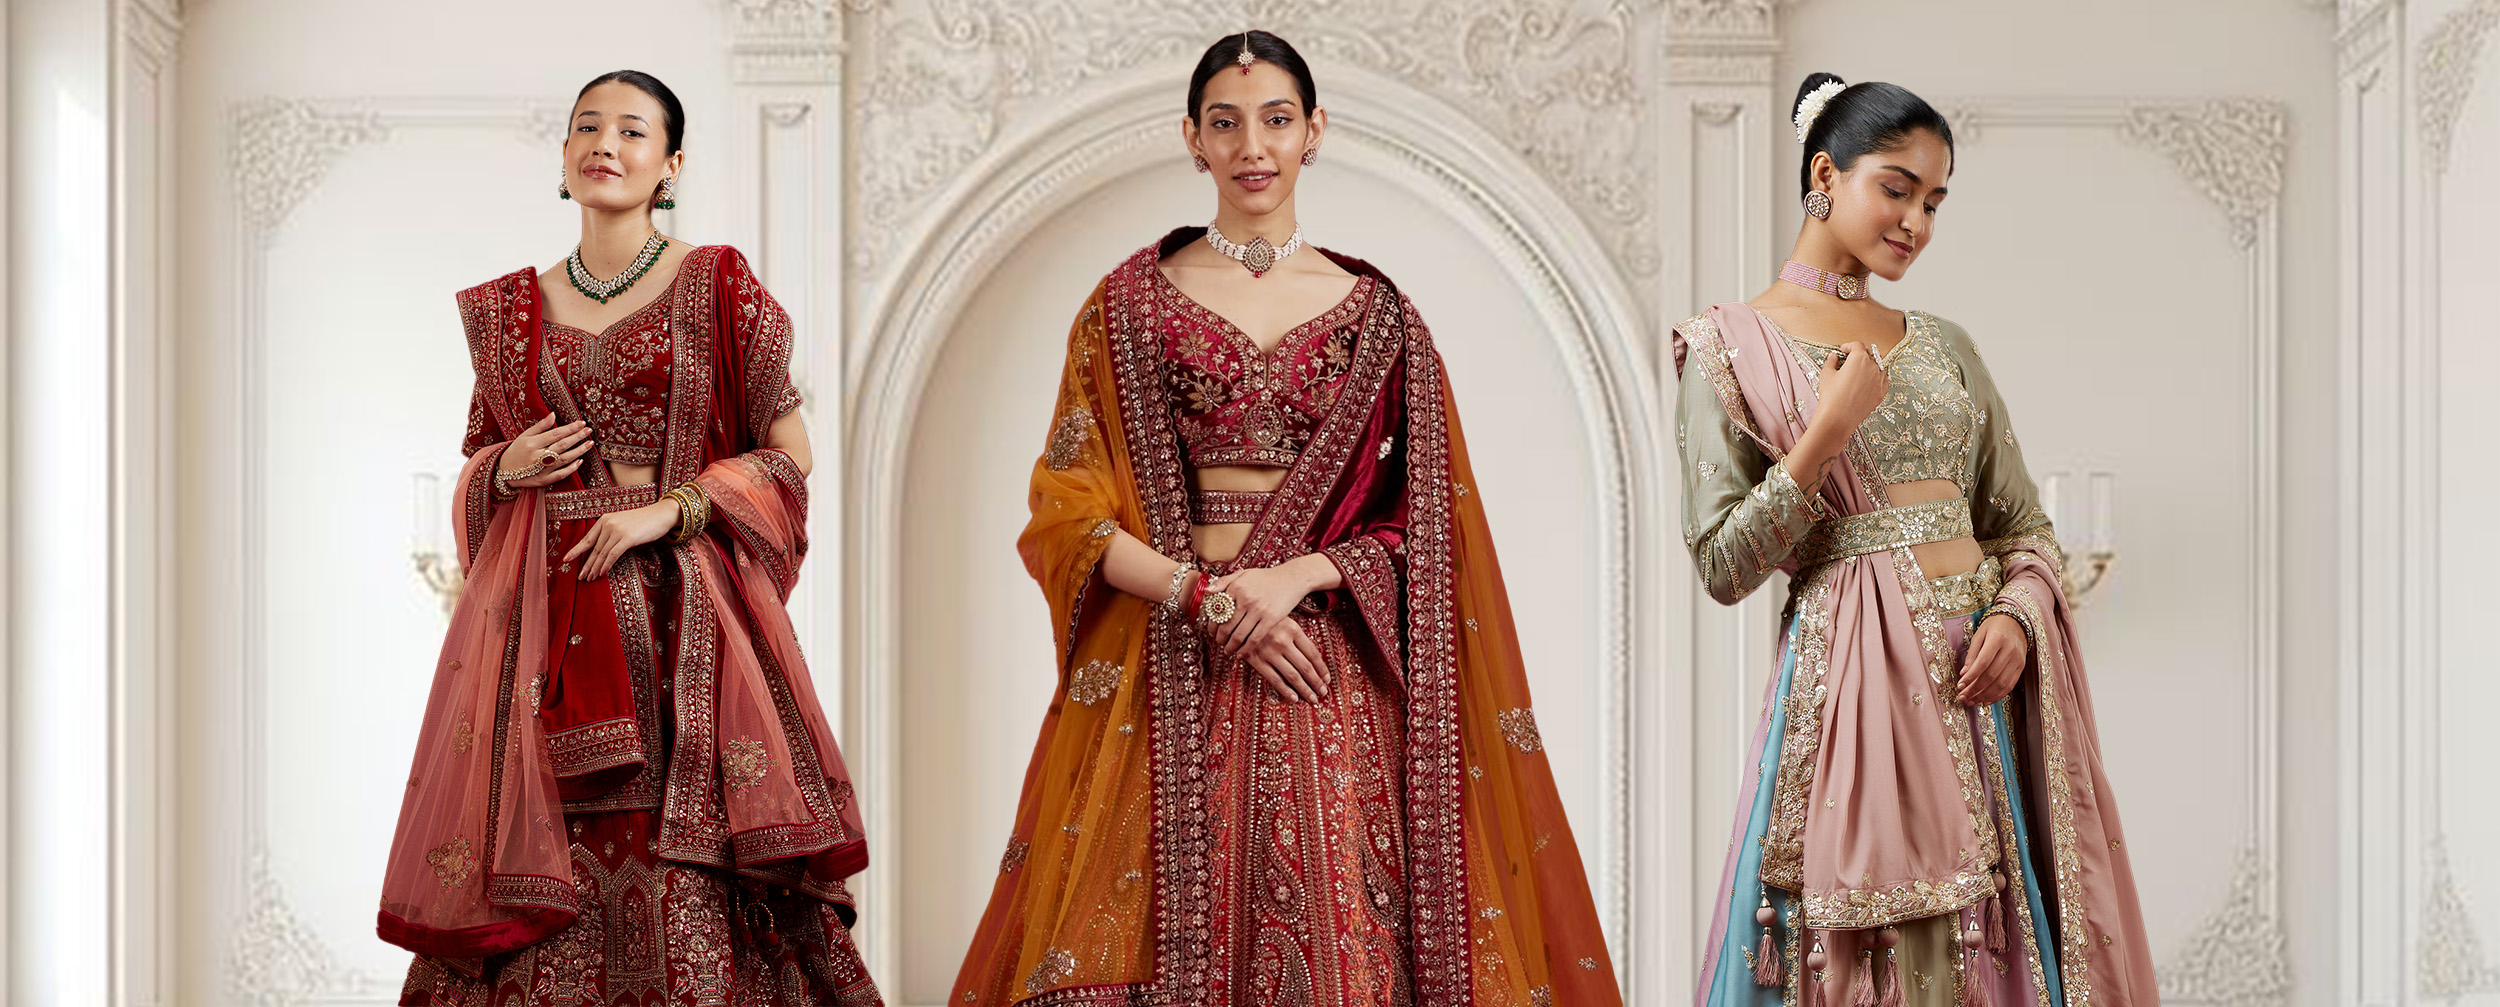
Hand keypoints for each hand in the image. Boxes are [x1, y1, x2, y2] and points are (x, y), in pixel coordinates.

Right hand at [499, 414, 595, 490]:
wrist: (504, 471)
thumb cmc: (517, 450)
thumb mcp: (525, 435)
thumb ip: (540, 426)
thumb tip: (554, 414)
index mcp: (532, 443)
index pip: (555, 434)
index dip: (570, 428)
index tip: (582, 423)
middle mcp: (537, 456)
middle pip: (562, 445)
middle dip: (577, 437)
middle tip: (589, 430)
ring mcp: (541, 470)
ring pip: (564, 459)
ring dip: (579, 451)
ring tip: (590, 443)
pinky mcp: (544, 480)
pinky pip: (561, 474)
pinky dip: (571, 468)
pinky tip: (580, 461)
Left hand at [562, 498, 681, 579]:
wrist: (661, 514)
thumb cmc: (644, 521)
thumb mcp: (623, 524)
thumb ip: (611, 533)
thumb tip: (601, 550)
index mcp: (604, 519)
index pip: (587, 539)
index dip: (576, 550)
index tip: (566, 560)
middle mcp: (608, 524)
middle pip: (594, 549)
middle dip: (586, 564)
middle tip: (580, 577)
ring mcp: (617, 530)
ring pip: (602, 553)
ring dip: (595, 568)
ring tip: (590, 578)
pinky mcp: (627, 538)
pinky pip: (612, 555)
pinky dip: (606, 565)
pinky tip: (602, 573)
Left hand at [1205, 563, 1329, 701]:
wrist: (1292, 578)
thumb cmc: (1266, 577)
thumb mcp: (1243, 574)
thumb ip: (1224, 581)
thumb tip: (1207, 591)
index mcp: (1236, 587)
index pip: (1217, 611)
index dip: (1212, 625)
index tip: (1211, 632)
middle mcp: (1245, 598)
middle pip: (1225, 626)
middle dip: (1219, 638)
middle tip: (1219, 643)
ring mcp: (1258, 609)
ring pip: (1238, 635)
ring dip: (1230, 646)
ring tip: (1228, 650)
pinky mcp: (1271, 619)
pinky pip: (1254, 638)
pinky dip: (1246, 649)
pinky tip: (1242, 653)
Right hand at [1238, 617, 1330, 703]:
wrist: (1236, 614)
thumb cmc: (1265, 618)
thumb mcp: (1284, 620)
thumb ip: (1298, 637)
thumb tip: (1314, 660)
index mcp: (1293, 629)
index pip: (1313, 653)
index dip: (1322, 669)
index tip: (1327, 679)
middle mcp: (1283, 641)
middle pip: (1305, 667)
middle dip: (1316, 682)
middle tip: (1323, 693)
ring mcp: (1269, 652)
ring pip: (1292, 676)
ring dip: (1305, 690)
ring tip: (1312, 699)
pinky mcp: (1256, 660)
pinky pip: (1274, 679)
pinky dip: (1286, 690)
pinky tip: (1294, 698)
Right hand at [1812, 341, 1886, 438]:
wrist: (1838, 419)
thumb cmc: (1831, 396)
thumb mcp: (1826, 374)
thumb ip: (1831, 361)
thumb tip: (1834, 357)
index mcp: (1860, 359)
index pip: (1857, 345)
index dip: (1849, 345)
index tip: (1843, 350)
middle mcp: (1873, 367)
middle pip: (1870, 353)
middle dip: (1860, 354)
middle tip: (1851, 358)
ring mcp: (1880, 380)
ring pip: (1878, 366)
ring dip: (1870, 365)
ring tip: (1859, 370)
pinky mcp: (1882, 392)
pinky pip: (1882, 379)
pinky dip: (1876, 377)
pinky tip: (1866, 382)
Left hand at [1956, 613, 2027, 705]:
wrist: (2016, 622)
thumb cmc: (1993, 627)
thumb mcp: (1979, 635)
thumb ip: (1972, 654)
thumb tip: (1964, 674)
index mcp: (1997, 639)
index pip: (1983, 662)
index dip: (1971, 677)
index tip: (1960, 686)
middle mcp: (2010, 650)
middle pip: (1992, 675)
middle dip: (1975, 689)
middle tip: (1963, 697)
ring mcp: (2018, 660)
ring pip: (2001, 683)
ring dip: (1985, 695)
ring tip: (1971, 701)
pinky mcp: (2021, 667)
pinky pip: (2010, 685)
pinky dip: (1997, 695)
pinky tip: (1985, 700)